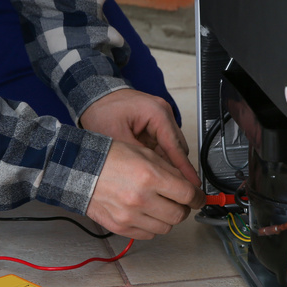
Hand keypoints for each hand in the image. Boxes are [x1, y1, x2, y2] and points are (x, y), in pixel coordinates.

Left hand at [78, 89, 199, 186]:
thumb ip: (136, 157)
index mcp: (157, 113)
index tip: (192, 185)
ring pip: (171, 149)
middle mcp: (163, 114)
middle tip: (172, 190)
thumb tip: (152, 177)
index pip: (175, 147)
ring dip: (165, 165)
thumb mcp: (116, 137)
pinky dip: (157, 159)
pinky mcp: (154, 126)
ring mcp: (160, 120)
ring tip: (160, 185)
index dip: (184, 169)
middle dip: (175, 170)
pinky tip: (151, 173)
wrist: (94, 97)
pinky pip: (162, 146)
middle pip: (178, 149)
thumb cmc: (102, 110)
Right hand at [86, 141, 205, 239]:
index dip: (197, 197)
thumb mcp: (144, 154)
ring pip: (165, 228)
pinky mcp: (120, 227)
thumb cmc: (109, 158)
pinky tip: (145, 213)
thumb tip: (190, 185)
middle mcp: (141, 198)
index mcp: (149, 176)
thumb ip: (170, 171)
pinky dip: (151, 226)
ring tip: (158, 205)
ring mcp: (130, 215)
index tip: (197, 198)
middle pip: (179, 215)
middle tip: (178, 201)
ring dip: (167, 218)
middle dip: (182, 208)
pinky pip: (148, 235)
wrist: (79, 170)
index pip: (187, 195)